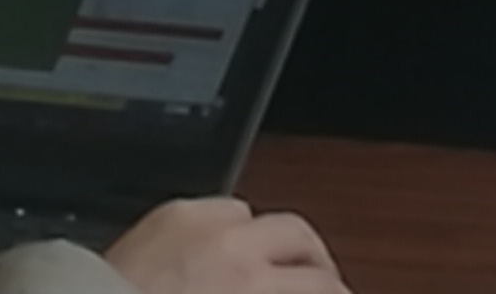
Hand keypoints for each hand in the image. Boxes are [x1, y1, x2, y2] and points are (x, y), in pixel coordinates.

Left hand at [101, 199, 348, 293]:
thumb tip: (285, 291)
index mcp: (250, 290)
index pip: (322, 287)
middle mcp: (237, 253)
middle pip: (305, 244)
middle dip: (320, 270)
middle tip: (323, 289)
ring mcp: (204, 226)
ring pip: (268, 221)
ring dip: (279, 246)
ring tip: (276, 268)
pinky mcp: (172, 213)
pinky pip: (224, 209)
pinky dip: (233, 229)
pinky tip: (223, 251)